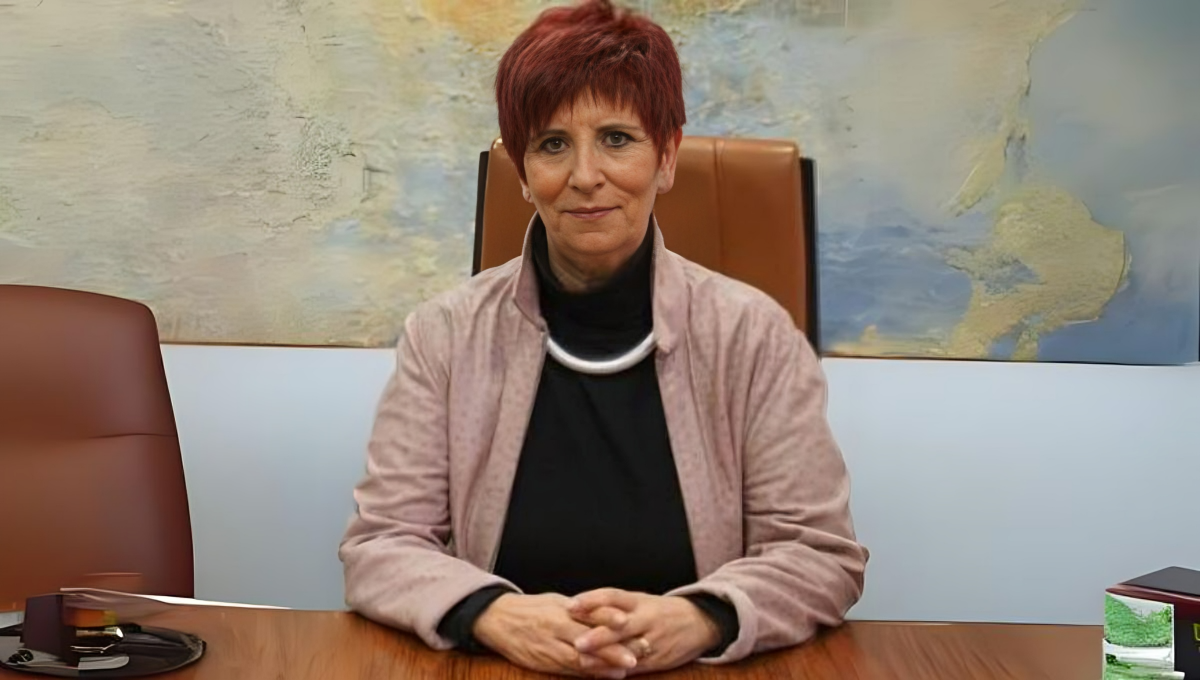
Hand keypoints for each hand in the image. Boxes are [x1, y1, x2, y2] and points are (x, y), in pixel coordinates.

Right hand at [472, 593, 640, 677]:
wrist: (496, 620)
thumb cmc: (530, 608)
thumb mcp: (556, 601)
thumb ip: (581, 609)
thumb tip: (610, 613)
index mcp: (560, 609)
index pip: (588, 613)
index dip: (608, 618)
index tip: (628, 622)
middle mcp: (555, 628)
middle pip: (588, 640)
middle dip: (613, 648)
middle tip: (639, 652)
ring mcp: (548, 648)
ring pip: (579, 659)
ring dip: (604, 665)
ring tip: (625, 669)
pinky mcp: (542, 663)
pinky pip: (568, 670)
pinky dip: (587, 673)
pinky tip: (603, 676)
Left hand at [568, 589, 721, 673]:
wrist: (700, 622)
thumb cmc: (659, 611)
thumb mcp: (639, 602)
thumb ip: (612, 606)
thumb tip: (574, 608)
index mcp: (639, 601)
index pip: (613, 596)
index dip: (592, 600)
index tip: (571, 605)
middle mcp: (646, 619)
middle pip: (620, 626)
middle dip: (599, 636)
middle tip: (577, 641)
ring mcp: (654, 641)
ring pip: (628, 650)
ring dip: (605, 658)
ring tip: (583, 662)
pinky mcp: (659, 660)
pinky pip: (636, 667)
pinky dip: (618, 671)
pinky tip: (601, 674)